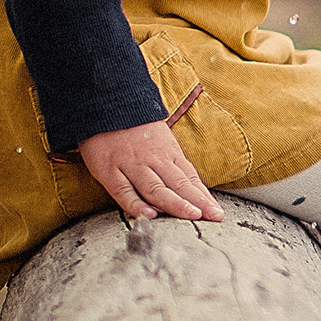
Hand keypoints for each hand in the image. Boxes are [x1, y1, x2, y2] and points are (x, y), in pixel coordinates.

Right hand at [78, 122, 224, 224]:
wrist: (103, 104)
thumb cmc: (133, 126)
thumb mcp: (160, 139)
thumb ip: (173, 163)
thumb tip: (193, 187)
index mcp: (167, 152)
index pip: (189, 178)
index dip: (203, 197)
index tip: (217, 213)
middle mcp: (152, 160)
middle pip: (177, 184)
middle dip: (197, 202)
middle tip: (213, 217)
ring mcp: (130, 165)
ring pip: (155, 189)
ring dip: (175, 204)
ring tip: (192, 216)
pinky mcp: (108, 170)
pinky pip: (123, 191)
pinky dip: (136, 204)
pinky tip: (149, 215)